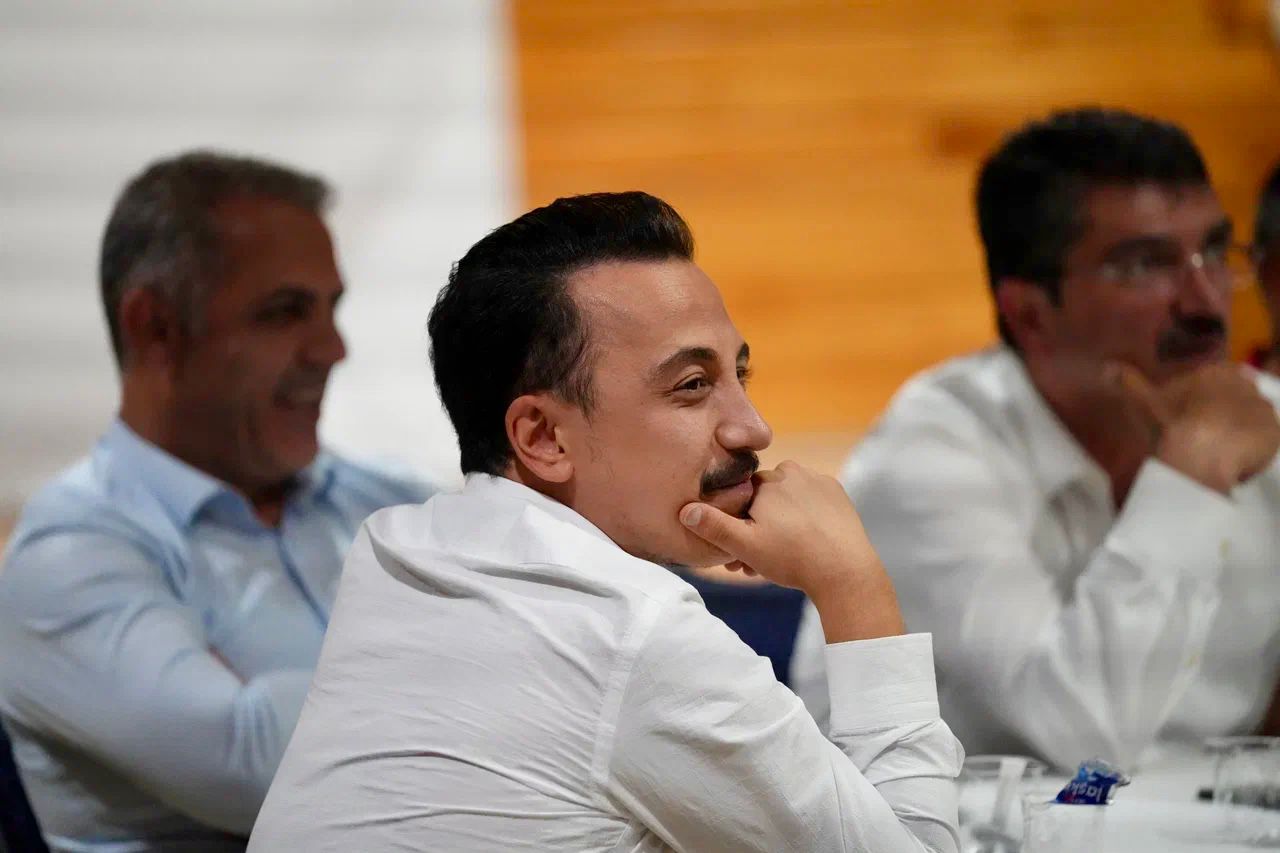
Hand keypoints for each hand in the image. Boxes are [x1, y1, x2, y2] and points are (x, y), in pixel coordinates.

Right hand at [679, 461, 903, 641]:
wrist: (845, 570)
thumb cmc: (791, 557)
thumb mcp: (745, 546)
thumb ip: (714, 526)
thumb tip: (685, 510)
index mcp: (767, 481)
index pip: (742, 497)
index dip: (738, 524)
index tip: (738, 552)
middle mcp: (792, 471)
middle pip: (765, 499)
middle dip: (758, 527)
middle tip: (758, 562)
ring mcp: (818, 481)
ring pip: (788, 501)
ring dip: (781, 524)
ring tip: (783, 558)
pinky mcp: (838, 494)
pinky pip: (811, 503)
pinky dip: (805, 519)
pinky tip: (806, 544)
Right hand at [1110, 362, 1279, 493]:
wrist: (1200, 456)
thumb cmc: (1170, 425)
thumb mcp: (1141, 402)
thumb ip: (1126, 382)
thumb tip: (1105, 366)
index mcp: (1214, 373)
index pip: (1222, 375)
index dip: (1212, 393)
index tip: (1200, 410)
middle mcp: (1243, 386)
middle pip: (1240, 396)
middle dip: (1229, 411)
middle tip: (1210, 432)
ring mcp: (1262, 410)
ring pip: (1253, 418)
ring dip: (1242, 430)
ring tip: (1223, 450)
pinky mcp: (1274, 435)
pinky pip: (1264, 442)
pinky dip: (1254, 450)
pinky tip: (1237, 463)